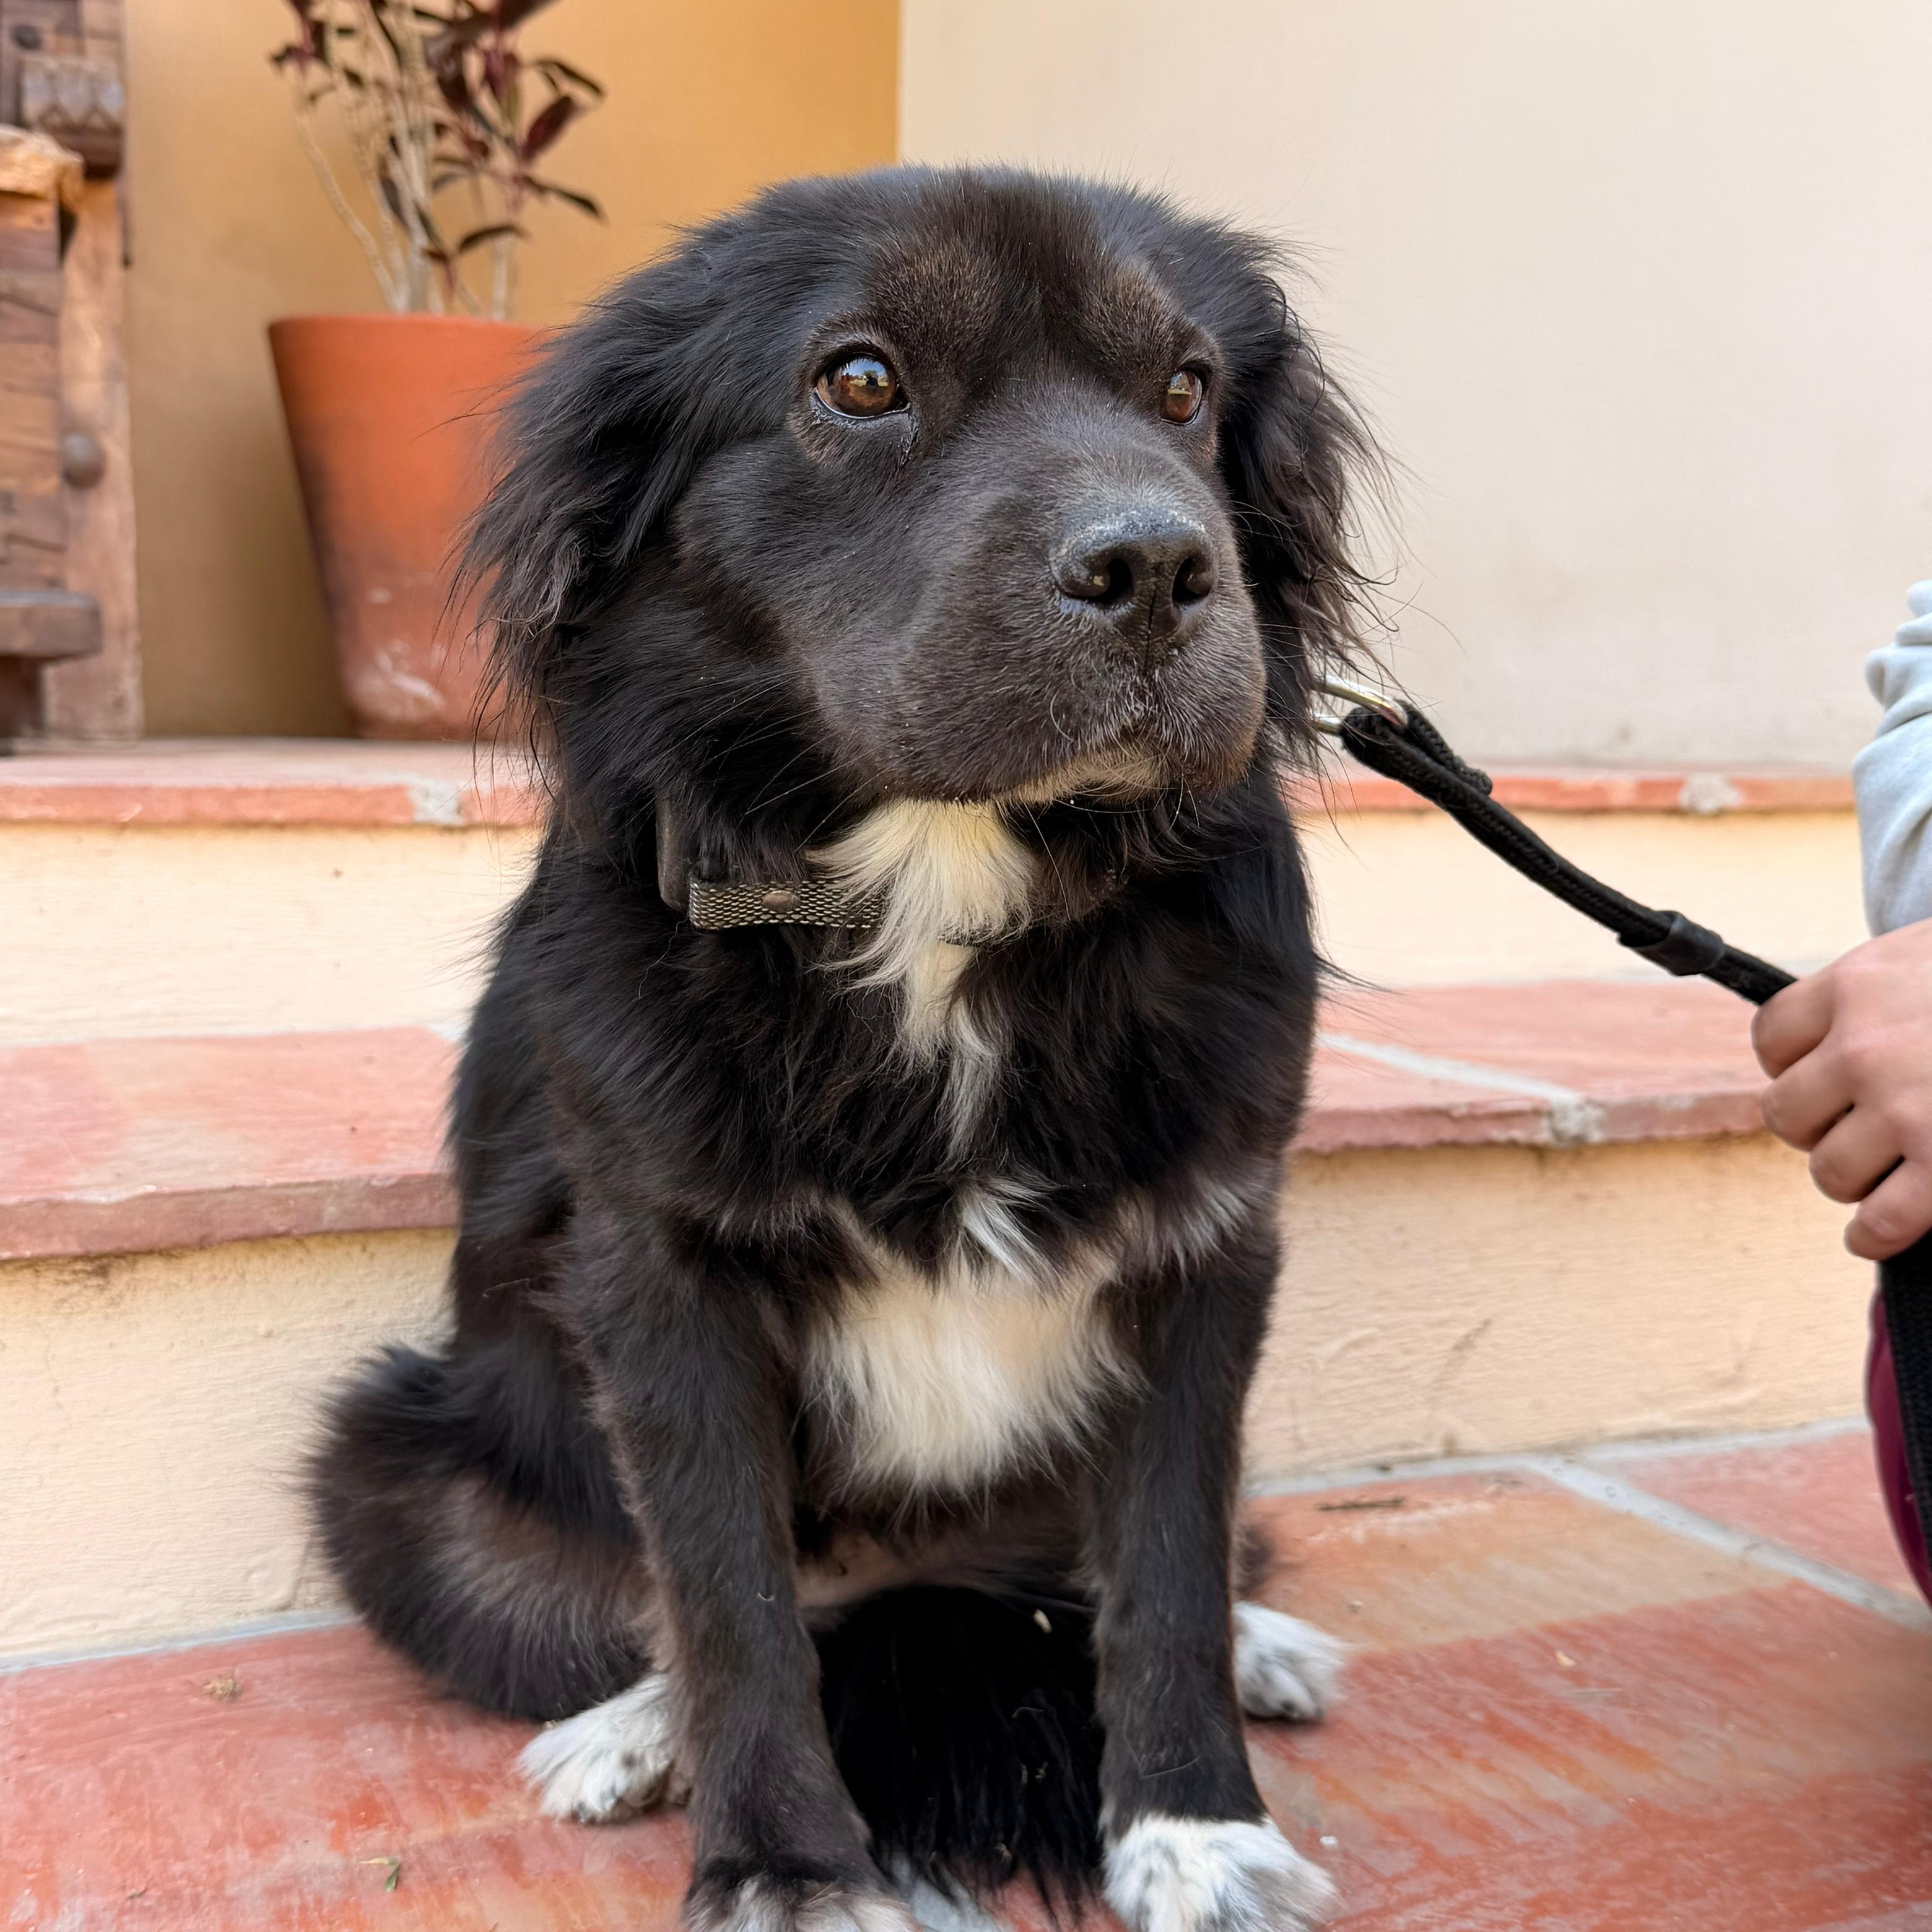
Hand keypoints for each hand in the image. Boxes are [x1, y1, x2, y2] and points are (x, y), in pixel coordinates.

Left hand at [1753, 917, 1931, 1259]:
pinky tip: (1874, 1232)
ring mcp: (1908, 1110)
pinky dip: (1873, 1234)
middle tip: (1850, 1127)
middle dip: (1816, 1126)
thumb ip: (1886, 991)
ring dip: (1851, 1176)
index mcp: (1858, 986)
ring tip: (1882, 1169)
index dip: (1790, 1063)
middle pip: (1787, 1112)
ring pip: (1830, 1171)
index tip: (1813, 1074)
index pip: (1773, 1037)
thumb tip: (1846, 1038)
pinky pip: (1881, 1221)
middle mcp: (1866, 1048)